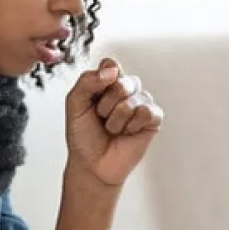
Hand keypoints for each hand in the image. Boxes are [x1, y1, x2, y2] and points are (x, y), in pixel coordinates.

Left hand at [65, 58, 163, 186]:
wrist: (92, 165)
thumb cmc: (83, 136)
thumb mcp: (74, 104)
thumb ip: (87, 82)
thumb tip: (112, 71)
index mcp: (108, 81)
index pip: (111, 64)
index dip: (101, 80)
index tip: (92, 100)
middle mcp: (127, 89)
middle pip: (122, 82)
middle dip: (106, 105)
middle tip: (101, 118)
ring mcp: (142, 103)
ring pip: (133, 100)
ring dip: (116, 120)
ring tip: (113, 129)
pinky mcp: (154, 119)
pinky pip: (147, 112)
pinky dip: (132, 125)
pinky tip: (128, 133)